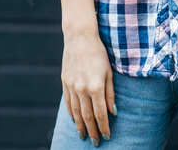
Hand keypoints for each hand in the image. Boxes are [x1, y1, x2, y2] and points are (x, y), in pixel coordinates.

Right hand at [61, 30, 116, 144]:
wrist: (80, 37)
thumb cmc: (98, 53)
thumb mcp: (109, 72)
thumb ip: (110, 93)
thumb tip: (113, 111)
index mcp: (95, 86)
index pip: (100, 113)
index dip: (104, 126)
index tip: (107, 136)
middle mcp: (82, 89)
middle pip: (87, 116)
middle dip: (92, 131)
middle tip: (95, 142)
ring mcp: (71, 86)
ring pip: (75, 112)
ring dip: (80, 126)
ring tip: (83, 136)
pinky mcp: (64, 82)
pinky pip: (68, 102)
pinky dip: (71, 113)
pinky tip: (74, 120)